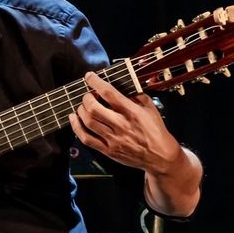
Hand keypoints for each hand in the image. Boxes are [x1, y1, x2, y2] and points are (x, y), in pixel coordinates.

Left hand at [68, 70, 184, 175]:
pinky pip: (86, 139)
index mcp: (132, 112)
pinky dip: (76, 127)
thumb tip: (120, 86)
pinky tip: (74, 119)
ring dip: (81, 110)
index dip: (96, 82)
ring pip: (88, 122)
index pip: (109, 93)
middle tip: (88, 95)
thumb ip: (136, 96)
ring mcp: (113, 139)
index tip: (89, 76)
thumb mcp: (150, 108)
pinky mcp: (108, 150)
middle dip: (86, 97)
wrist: (159, 156)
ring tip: (83, 106)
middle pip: (93, 108)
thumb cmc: (155, 130)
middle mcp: (121, 125)